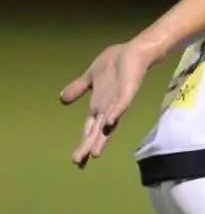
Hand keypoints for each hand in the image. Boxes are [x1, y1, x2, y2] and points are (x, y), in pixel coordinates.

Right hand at [59, 41, 162, 167]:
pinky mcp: (128, 90)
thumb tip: (61, 99)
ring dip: (102, 137)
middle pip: (97, 131)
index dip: (83, 143)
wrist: (133, 50)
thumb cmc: (115, 64)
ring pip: (109, 123)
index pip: (90, 129)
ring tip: (94, 153)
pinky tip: (110, 122)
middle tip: (79, 163)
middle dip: (88, 146)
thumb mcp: (90, 76)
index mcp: (99, 106)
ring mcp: (119, 100)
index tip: (76, 160)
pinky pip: (122, 103)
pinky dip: (116, 112)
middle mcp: (109, 107)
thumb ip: (78, 89)